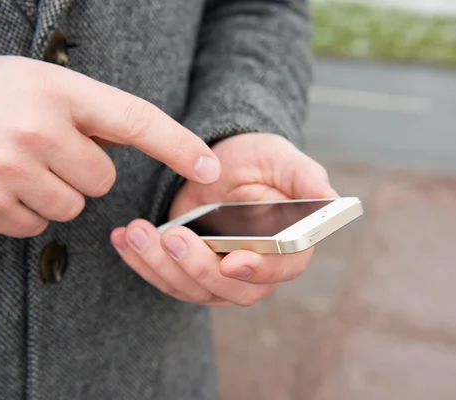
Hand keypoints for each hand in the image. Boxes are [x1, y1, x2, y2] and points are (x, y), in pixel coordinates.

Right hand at [0, 56, 220, 237]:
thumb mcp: (41, 84)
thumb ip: (89, 112)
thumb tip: (132, 144)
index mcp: (59, 92)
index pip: (136, 120)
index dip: (178, 145)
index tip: (209, 166)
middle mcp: (37, 129)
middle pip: (103, 181)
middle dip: (81, 171)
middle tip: (42, 148)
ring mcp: (10, 170)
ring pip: (72, 207)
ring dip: (53, 193)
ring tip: (16, 164)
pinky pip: (36, 227)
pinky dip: (24, 211)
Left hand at [111, 133, 337, 305]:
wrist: (218, 162)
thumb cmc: (257, 160)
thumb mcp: (280, 158)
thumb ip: (304, 178)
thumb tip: (331, 200)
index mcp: (289, 245)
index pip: (281, 267)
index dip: (258, 268)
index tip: (231, 260)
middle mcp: (256, 269)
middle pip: (231, 288)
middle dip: (198, 267)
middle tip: (172, 237)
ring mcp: (220, 276)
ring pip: (192, 288)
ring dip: (162, 265)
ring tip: (137, 232)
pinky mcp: (189, 272)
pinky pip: (166, 278)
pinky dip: (142, 262)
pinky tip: (124, 239)